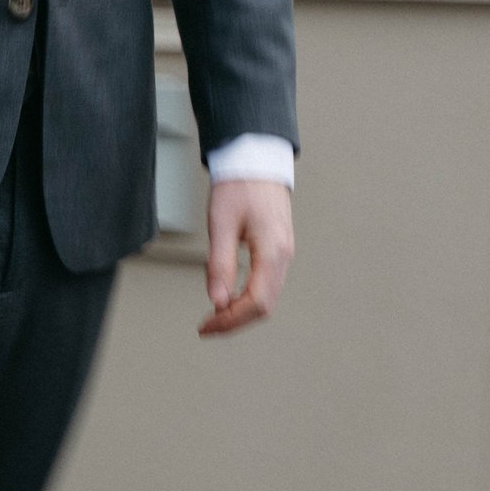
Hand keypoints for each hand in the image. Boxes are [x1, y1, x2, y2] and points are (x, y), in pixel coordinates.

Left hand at [199, 179, 294, 337]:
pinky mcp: (278, 251)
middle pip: (264, 306)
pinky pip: (266, 285)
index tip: (206, 327)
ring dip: (240, 313)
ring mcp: (283, 254)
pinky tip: (227, 299)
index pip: (256, 302)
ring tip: (213, 317)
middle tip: (206, 328)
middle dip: (234, 322)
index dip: (230, 320)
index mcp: (273, 251)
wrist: (256, 162)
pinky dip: (247, 299)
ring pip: (267, 298)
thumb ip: (220, 264)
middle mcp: (284, 256)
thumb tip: (216, 301)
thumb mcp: (221, 225)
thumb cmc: (238, 187)